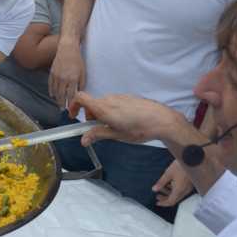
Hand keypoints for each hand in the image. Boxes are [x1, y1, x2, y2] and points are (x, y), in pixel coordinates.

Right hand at [48, 41, 84, 106]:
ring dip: (57, 99)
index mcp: (73, 79)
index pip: (71, 95)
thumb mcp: (83, 72)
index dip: (70, 103)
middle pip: (62, 95)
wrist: (67, 49)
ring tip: (58, 105)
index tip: (71, 108)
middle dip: (62, 103)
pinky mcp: (52, 73)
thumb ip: (81, 84)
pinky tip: (52, 95)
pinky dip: (51, 91)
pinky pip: (50, 85)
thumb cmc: (77, 60)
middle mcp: (64, 79)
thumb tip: (79, 93)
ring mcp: (56, 76)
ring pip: (55, 91)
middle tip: (63, 110)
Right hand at [66, 92, 181, 145]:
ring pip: (104, 104)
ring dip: (102, 114)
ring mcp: (120, 97)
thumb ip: (97, 135)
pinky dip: (113, 111)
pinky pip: (115, 102)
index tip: (73, 116)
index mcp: (103, 107)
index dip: (73, 105)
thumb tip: (83, 139)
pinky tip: (125, 122)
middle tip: (98, 129)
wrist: (162, 120)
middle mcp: (109, 98)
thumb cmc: (139, 128)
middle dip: (90, 116)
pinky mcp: (129, 97)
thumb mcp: (116, 135)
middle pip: (92, 103)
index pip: (80, 97)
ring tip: (114, 127)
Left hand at [153, 160, 193, 206]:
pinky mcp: (190, 184)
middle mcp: (185, 191)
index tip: (157, 203)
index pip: (170, 201)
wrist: (193, 159)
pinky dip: (174, 189)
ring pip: (178, 195)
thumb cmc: (181, 166)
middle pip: (174, 199)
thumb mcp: (168, 174)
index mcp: (179, 190)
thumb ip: (161, 183)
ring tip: (161, 188)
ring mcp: (188, 188)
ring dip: (169, 193)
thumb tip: (154, 189)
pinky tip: (169, 183)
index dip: (163, 203)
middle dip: (165, 198)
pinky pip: (181, 190)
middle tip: (158, 196)